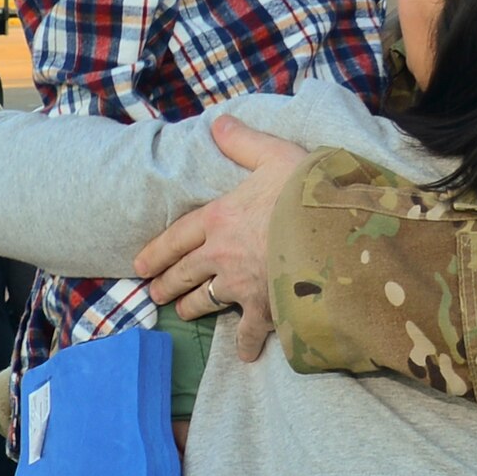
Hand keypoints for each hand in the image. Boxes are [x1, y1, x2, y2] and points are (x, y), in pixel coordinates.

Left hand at [134, 119, 306, 363]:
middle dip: (166, 284)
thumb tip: (218, 122)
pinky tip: (244, 353)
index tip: (141, 266)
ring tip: (184, 312)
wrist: (336, 231)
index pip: (175, 238)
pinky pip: (248, 332)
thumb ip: (243, 141)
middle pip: (182, 274)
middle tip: (154, 294)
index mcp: (219, 217)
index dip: (156, 253)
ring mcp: (240, 285)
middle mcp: (221, 254)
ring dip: (192, 308)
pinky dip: (245, 344)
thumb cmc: (306, 190)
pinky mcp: (265, 309)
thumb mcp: (275, 154)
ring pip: (203, 302)